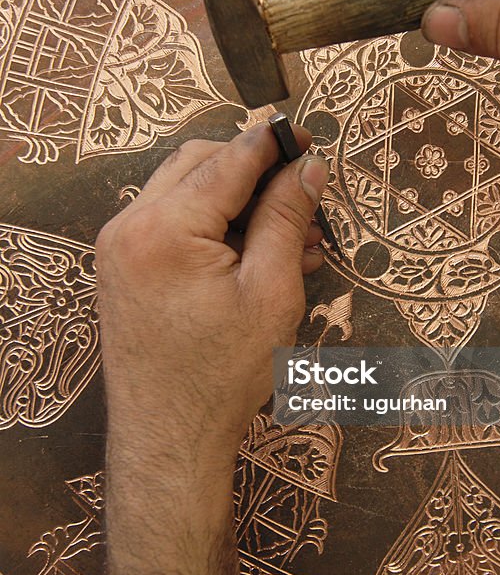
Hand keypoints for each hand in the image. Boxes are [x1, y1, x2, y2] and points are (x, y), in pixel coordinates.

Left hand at [96, 124, 328, 457]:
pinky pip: (170, 221)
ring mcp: (119, 247)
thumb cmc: (221, 377)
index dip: (271, 144)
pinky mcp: (122, 266)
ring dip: (236, 199)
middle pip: (199, 163)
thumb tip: (306, 169)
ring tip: (292, 233)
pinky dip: (212, 224)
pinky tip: (257, 249)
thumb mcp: (271, 293)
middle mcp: (129, 227)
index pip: (227, 161)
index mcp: (164, 230)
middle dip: (253, 169)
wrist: (169, 438)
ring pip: (185, 189)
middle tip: (301, 187)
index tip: (305, 136)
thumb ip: (285, 219)